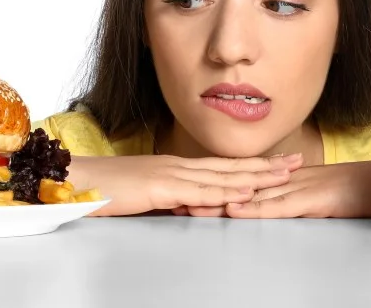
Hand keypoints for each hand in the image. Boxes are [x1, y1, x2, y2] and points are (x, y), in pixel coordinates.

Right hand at [67, 153, 303, 216]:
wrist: (73, 180)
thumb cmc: (102, 189)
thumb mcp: (143, 196)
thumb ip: (168, 200)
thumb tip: (186, 208)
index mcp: (175, 168)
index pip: (222, 166)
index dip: (252, 165)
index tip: (279, 162)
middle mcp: (177, 167)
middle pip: (231, 167)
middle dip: (266, 166)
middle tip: (297, 163)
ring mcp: (169, 175)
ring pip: (222, 177)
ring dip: (255, 177)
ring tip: (284, 175)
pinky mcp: (159, 188)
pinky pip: (196, 193)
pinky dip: (223, 194)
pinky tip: (243, 195)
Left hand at [185, 159, 370, 218]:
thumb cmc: (365, 193)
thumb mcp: (323, 197)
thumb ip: (299, 200)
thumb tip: (277, 208)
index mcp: (289, 178)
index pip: (245, 182)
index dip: (214, 185)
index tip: (186, 190)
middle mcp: (290, 179)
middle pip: (241, 185)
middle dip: (207, 192)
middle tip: (174, 197)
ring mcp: (301, 188)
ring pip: (254, 195)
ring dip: (222, 200)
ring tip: (191, 206)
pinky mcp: (316, 200)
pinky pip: (281, 206)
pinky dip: (257, 208)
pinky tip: (236, 210)